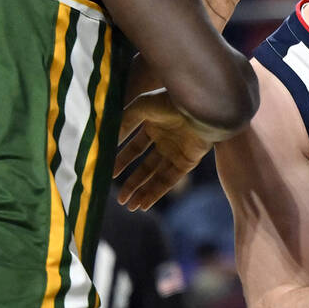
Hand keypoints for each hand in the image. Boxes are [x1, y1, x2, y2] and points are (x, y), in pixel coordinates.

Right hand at [114, 90, 214, 210]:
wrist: (200, 105)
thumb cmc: (170, 100)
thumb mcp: (140, 107)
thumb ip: (123, 123)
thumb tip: (108, 141)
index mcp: (154, 126)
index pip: (135, 148)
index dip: (122, 162)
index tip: (109, 175)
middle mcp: (165, 141)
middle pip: (145, 167)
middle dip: (132, 183)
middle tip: (120, 200)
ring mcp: (177, 152)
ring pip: (157, 176)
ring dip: (143, 191)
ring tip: (129, 207)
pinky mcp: (189, 161)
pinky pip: (170, 180)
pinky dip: (157, 192)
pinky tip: (144, 204)